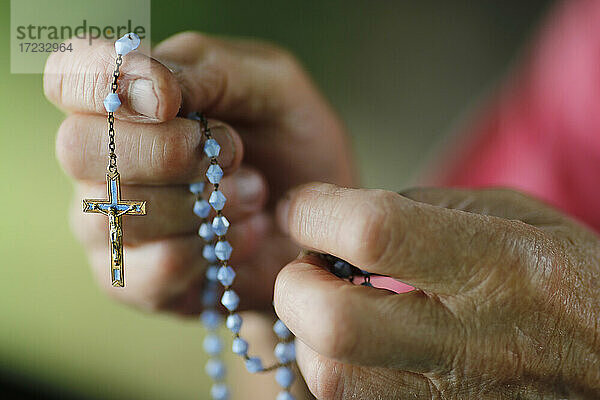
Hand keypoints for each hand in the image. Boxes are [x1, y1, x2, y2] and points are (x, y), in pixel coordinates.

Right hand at [44, 32, 354, 313]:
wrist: (318, 218)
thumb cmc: (292, 142)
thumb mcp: (270, 85)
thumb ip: (207, 71)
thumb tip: (146, 93)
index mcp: (128, 100)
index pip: (69, 76)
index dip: (105, 81)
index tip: (169, 103)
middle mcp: (104, 161)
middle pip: (77, 148)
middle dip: (169, 151)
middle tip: (235, 154)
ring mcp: (111, 223)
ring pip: (122, 214)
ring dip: (205, 205)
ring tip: (254, 196)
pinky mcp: (133, 279)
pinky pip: (155, 270)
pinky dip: (215, 250)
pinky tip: (247, 235)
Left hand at [273, 183, 599, 398]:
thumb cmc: (569, 278)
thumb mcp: (512, 216)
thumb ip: (417, 210)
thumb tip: (334, 220)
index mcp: (500, 266)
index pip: (375, 233)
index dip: (315, 212)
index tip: (301, 206)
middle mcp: (475, 342)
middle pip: (334, 325)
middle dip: (297, 285)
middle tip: (309, 264)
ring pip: (332, 382)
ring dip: (311, 335)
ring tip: (334, 304)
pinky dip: (338, 368)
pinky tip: (360, 344)